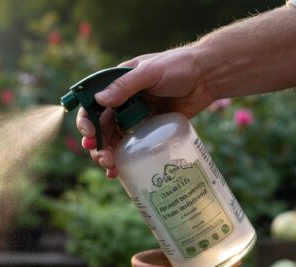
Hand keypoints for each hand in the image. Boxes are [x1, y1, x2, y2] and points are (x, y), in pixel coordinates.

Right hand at [76, 46, 213, 177]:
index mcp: (116, 85)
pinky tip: (120, 172)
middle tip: (102, 158)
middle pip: (100, 128)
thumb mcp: (150, 72)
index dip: (86, 122)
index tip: (90, 136)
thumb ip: (125, 85)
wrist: (208, 76)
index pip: (92, 105)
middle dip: (97, 145)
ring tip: (110, 168)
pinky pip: (131, 147)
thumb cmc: (179, 66)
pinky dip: (123, 160)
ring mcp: (134, 117)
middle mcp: (121, 102)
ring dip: (107, 155)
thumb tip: (99, 100)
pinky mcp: (148, 130)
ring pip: (113, 140)